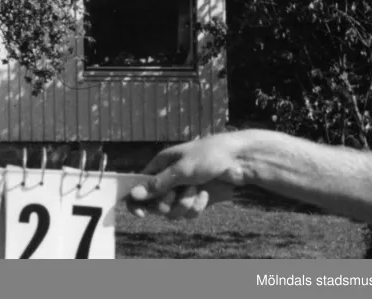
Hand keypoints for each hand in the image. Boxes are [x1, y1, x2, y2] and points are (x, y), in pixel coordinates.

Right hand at [125, 132, 248, 219]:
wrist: (238, 160)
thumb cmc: (207, 156)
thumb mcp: (180, 170)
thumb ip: (157, 184)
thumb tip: (133, 195)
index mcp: (160, 165)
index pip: (139, 185)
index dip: (137, 201)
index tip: (140, 214)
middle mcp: (169, 179)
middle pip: (157, 204)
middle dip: (169, 203)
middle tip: (178, 195)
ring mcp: (183, 190)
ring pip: (174, 211)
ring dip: (186, 204)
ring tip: (197, 191)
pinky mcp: (197, 199)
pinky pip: (189, 213)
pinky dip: (198, 206)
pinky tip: (206, 194)